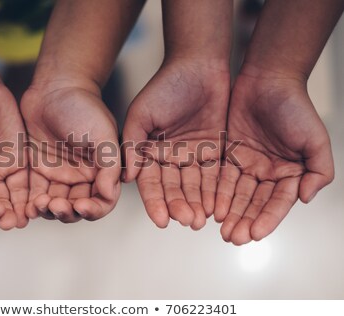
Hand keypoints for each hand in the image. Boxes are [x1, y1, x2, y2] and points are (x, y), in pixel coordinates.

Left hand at [20, 80, 120, 222]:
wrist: (53, 89)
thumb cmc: (83, 106)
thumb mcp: (103, 134)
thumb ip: (109, 165)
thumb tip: (110, 193)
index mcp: (101, 171)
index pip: (103, 201)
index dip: (94, 210)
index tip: (81, 206)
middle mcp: (82, 178)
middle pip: (77, 209)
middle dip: (68, 212)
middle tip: (56, 205)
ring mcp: (59, 176)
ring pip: (56, 206)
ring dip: (49, 211)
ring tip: (40, 204)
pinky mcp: (38, 172)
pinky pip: (36, 195)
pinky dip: (33, 204)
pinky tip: (28, 205)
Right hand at [122, 59, 229, 228]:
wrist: (198, 64)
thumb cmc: (165, 85)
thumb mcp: (141, 114)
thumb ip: (132, 145)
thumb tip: (127, 178)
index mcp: (149, 152)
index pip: (151, 183)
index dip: (155, 202)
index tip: (161, 220)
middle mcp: (170, 158)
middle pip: (174, 188)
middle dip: (180, 206)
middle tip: (187, 221)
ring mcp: (193, 155)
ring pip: (195, 186)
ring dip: (198, 203)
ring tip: (201, 220)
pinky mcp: (215, 150)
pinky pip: (215, 175)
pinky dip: (216, 191)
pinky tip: (218, 206)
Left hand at [215, 69, 333, 244]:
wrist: (267, 80)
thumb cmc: (294, 106)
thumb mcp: (316, 138)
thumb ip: (318, 171)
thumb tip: (306, 198)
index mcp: (289, 172)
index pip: (277, 202)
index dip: (267, 219)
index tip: (255, 234)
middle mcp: (267, 172)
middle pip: (254, 203)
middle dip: (244, 221)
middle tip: (233, 238)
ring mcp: (247, 164)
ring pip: (236, 194)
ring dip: (229, 212)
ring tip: (221, 229)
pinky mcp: (228, 154)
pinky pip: (220, 177)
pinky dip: (217, 193)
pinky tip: (211, 207)